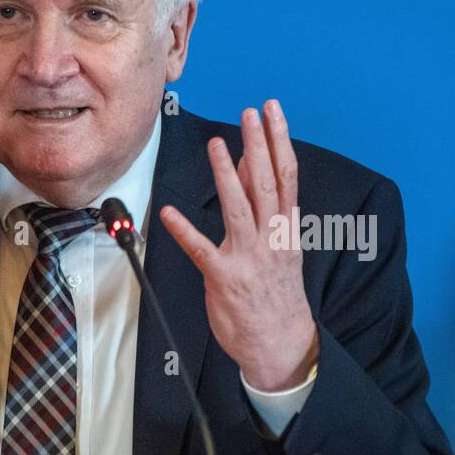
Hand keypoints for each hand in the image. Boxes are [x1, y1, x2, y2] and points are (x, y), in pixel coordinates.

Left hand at [161, 99, 318, 391]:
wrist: (281, 342)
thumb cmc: (276, 293)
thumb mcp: (279, 246)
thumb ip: (262, 206)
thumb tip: (248, 165)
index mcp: (286, 229)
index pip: (286, 176)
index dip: (280, 141)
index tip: (273, 112)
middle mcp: (271, 238)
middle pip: (266, 184)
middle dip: (259, 146)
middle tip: (251, 113)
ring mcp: (249, 257)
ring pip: (239, 208)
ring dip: (227, 175)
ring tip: (218, 144)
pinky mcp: (224, 278)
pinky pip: (201, 250)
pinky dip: (184, 230)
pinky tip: (168, 212)